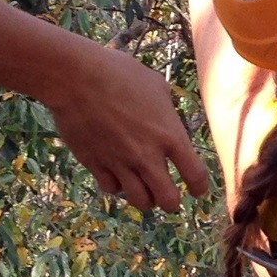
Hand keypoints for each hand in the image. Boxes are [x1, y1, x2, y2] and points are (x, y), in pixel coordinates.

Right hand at [40, 39, 212, 211]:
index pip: (196, 176)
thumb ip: (167, 112)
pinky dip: (117, 186)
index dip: (200, 187)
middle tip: (168, 194)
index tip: (197, 190)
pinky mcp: (95, 164)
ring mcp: (120, 163)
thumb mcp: (156, 87)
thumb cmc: (120, 74)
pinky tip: (117, 174)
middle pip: (168, 201)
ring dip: (145, 198)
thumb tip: (168, 121)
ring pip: (140, 202)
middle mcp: (147, 156)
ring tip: (144, 188)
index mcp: (170, 136)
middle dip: (172, 202)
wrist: (76, 78)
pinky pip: (112, 189)